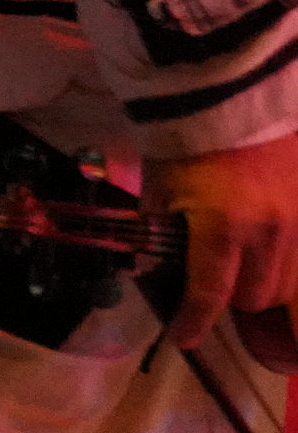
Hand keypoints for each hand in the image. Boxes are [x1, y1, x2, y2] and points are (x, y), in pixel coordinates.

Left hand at [143, 126, 297, 346]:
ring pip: (289, 286)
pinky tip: (271, 263)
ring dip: (263, 288)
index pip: (210, 292)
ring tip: (244, 271)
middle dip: (230, 299)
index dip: (195, 321)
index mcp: (224, 226)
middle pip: (256, 297)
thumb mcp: (160, 186)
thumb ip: (158, 230)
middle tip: (212, 287)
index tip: (184, 339)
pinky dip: (290, 270)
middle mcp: (271, 232)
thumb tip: (149, 265)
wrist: (234, 93)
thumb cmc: (188, 140)